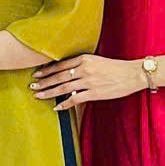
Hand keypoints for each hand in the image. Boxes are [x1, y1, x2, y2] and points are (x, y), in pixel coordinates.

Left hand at [31, 53, 149, 111]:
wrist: (132, 74)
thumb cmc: (115, 67)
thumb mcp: (96, 60)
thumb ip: (82, 64)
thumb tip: (67, 71)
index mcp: (83, 59)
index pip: (60, 65)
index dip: (46, 70)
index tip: (36, 73)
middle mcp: (84, 69)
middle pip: (58, 76)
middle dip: (43, 81)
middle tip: (32, 85)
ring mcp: (88, 81)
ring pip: (63, 88)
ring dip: (49, 92)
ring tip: (38, 95)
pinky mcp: (94, 93)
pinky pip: (75, 99)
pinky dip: (64, 104)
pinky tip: (56, 107)